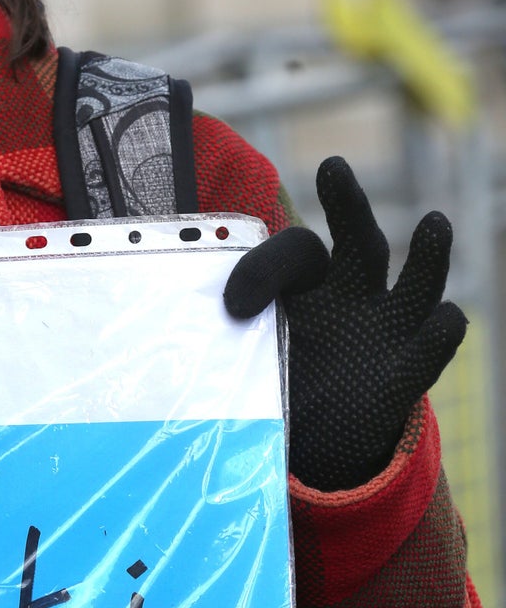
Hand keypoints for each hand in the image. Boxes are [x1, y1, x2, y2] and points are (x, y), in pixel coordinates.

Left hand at [223, 156, 466, 490]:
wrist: (314, 442)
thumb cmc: (273, 387)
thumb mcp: (238, 371)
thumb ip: (216, 358)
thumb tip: (164, 370)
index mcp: (305, 288)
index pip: (295, 253)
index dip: (263, 271)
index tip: (234, 306)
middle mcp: (351, 297)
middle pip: (357, 243)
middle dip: (348, 205)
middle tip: (333, 166)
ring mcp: (385, 330)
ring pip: (412, 283)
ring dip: (426, 257)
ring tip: (434, 223)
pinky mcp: (407, 370)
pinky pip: (433, 341)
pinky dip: (440, 329)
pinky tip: (444, 317)